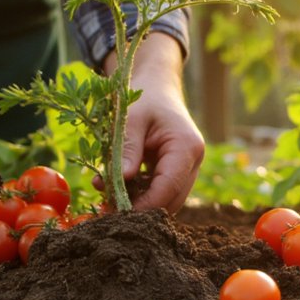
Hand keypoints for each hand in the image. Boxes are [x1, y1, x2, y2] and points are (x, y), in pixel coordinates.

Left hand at [104, 33, 203, 212]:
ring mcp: (188, 168)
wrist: (156, 86)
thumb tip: (120, 182)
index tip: (116, 213)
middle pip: (171, 199)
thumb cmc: (144, 97)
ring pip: (167, 199)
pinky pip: (161, 191)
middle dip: (141, 208)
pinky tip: (118, 189)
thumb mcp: (130, 119)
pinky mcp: (177, 171)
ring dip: (139, 202)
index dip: (144, 205)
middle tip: (106, 211)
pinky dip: (140, 194)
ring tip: (108, 199)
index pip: (169, 187)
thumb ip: (127, 150)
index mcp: (186, 147)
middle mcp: (193, 161)